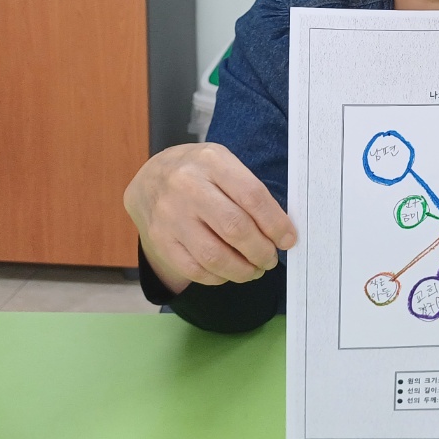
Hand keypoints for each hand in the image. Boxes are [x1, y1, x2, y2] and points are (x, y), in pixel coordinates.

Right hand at [125, 142, 296, 294]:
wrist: (150, 178)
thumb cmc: (199, 172)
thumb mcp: (224, 163)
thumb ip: (250, 191)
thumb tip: (281, 231)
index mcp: (211, 161)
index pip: (252, 196)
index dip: (275, 223)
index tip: (288, 239)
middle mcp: (187, 186)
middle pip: (235, 228)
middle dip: (261, 251)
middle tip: (270, 258)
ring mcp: (170, 215)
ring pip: (215, 256)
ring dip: (243, 270)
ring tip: (254, 269)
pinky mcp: (159, 240)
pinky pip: (195, 270)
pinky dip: (219, 277)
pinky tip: (229, 272)